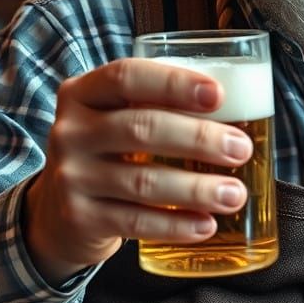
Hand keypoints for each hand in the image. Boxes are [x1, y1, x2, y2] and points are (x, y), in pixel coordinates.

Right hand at [24, 58, 252, 285]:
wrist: (59, 212)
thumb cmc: (112, 151)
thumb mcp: (120, 118)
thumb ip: (161, 106)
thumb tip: (244, 111)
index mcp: (84, 92)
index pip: (126, 77)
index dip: (174, 83)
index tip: (219, 95)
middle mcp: (71, 131)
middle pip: (141, 127)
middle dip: (199, 138)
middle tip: (241, 149)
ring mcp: (71, 177)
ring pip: (142, 181)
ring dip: (196, 188)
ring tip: (235, 194)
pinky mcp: (79, 219)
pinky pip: (135, 222)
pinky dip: (175, 225)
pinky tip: (207, 225)